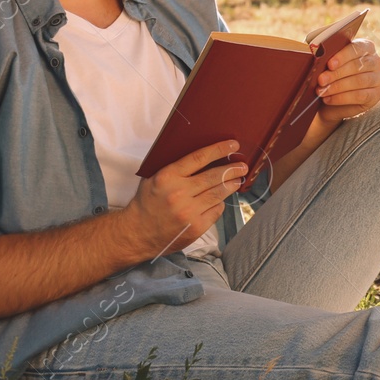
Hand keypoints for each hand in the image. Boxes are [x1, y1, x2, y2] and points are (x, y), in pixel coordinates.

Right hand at [120, 140, 245, 260]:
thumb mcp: (153, 178)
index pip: (199, 158)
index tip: (233, 145)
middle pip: (214, 176)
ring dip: (231, 185)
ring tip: (238, 180)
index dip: (219, 150)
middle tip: (242, 166)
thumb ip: (174, 168)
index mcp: (167, 176)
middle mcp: (179, 193)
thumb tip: (202, 156)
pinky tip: (219, 200)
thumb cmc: (146, 203)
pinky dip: (219, 204)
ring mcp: (189, 212)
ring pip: (218, 194)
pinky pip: (215, 211)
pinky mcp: (196, 227)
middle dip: (232, 169)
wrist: (136, 234)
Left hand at [316, 37, 379, 124]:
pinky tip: (328, 99)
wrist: (334, 101)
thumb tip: (318, 55)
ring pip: (359, 81)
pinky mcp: (376, 96)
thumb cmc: (331, 76)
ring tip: (322, 91)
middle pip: (358, 65)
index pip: (357, 48)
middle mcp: (376, 61)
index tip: (329, 64)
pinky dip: (341, 98)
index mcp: (366, 47)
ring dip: (338, 86)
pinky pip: (360, 96)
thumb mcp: (329, 64)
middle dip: (337, 73)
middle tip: (321, 80)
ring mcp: (378, 79)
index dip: (343, 56)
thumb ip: (328, 58)